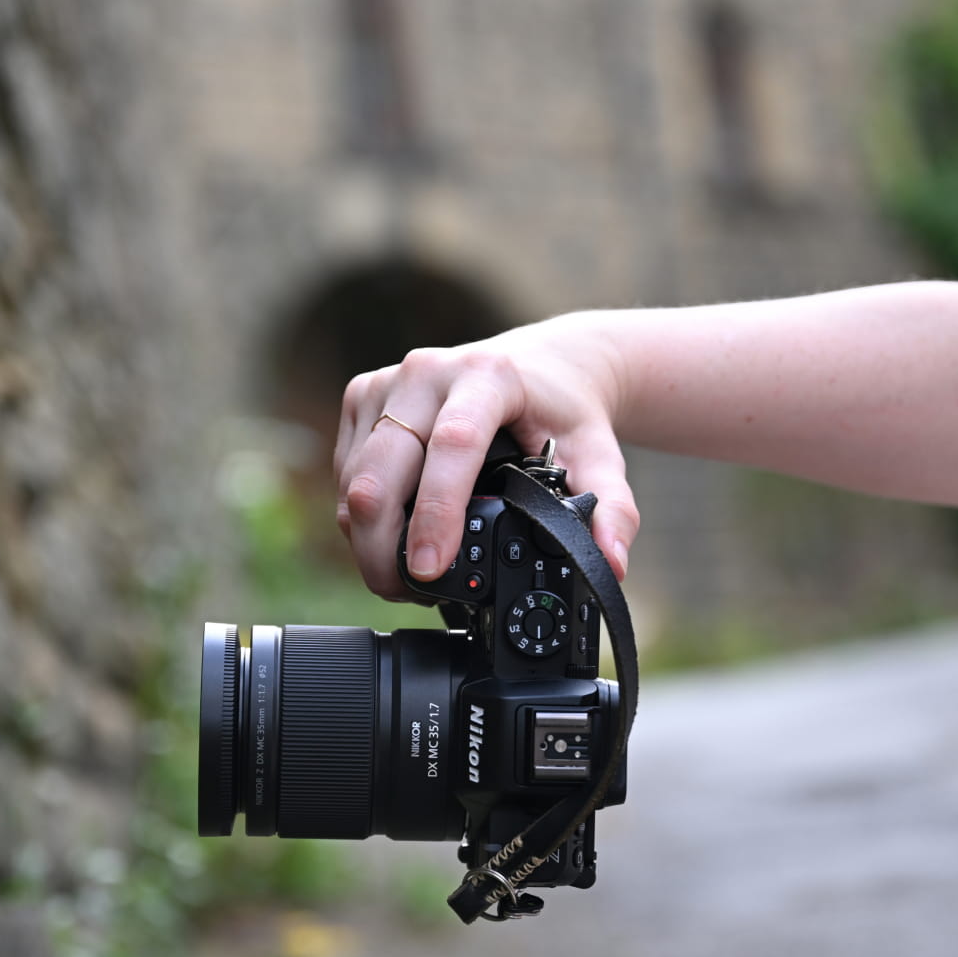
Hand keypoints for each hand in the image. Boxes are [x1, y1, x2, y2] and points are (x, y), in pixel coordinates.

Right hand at [334, 313, 640, 598]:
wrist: (542, 363)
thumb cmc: (562, 410)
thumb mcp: (599, 456)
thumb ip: (612, 510)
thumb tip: (609, 562)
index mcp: (487, 379)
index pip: (451, 446)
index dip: (436, 513)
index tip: (430, 569)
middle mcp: (427, 372)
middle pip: (379, 472)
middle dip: (382, 547)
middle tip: (406, 593)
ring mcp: (387, 382)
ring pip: (353, 479)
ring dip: (367, 538)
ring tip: (401, 576)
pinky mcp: (362, 396)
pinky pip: (345, 471)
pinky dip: (360, 514)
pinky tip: (391, 537)